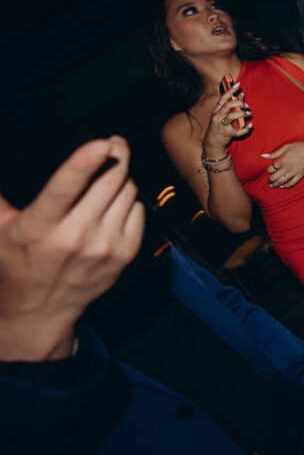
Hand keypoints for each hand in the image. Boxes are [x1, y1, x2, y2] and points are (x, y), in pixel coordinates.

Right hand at [0, 137, 144, 360]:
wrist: (41, 311)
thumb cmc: (19, 264)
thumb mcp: (1, 229)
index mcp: (38, 227)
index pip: (64, 188)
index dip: (85, 162)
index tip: (102, 143)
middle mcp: (74, 237)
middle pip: (110, 180)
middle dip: (115, 155)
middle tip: (112, 145)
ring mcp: (104, 247)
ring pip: (128, 190)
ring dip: (120, 179)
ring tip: (104, 185)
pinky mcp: (125, 254)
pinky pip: (138, 209)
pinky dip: (128, 202)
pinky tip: (110, 210)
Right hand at [203, 80, 252, 154]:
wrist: (212, 142)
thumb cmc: (218, 126)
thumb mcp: (221, 115)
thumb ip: (231, 106)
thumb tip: (241, 94)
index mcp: (216, 111)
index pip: (223, 98)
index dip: (230, 90)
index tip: (238, 84)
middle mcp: (217, 117)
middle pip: (228, 105)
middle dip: (239, 103)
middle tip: (247, 105)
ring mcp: (221, 126)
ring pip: (232, 116)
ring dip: (243, 113)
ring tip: (249, 113)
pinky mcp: (226, 134)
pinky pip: (238, 131)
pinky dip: (246, 128)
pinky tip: (250, 125)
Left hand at [261, 142, 303, 188]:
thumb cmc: (299, 147)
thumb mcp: (286, 147)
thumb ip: (275, 153)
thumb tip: (264, 156)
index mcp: (283, 160)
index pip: (271, 169)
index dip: (268, 170)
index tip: (269, 170)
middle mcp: (287, 167)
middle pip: (275, 177)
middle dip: (270, 180)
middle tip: (269, 181)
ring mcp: (294, 172)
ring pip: (282, 181)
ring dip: (276, 184)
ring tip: (273, 185)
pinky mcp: (300, 175)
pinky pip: (292, 183)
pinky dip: (286, 186)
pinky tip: (283, 186)